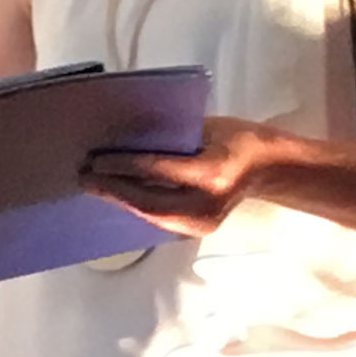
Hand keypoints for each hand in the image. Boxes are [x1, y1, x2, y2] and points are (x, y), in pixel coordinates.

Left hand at [80, 116, 275, 236]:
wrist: (270, 168)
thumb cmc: (239, 138)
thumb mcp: (206, 127)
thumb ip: (170, 136)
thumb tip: (125, 138)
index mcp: (212, 172)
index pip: (157, 170)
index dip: (123, 166)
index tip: (95, 160)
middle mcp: (207, 204)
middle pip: (149, 202)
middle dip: (113, 191)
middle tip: (85, 178)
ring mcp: (204, 222)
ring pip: (151, 216)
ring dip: (120, 201)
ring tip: (93, 187)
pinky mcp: (198, 229)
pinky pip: (160, 219)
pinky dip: (136, 207)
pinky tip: (117, 196)